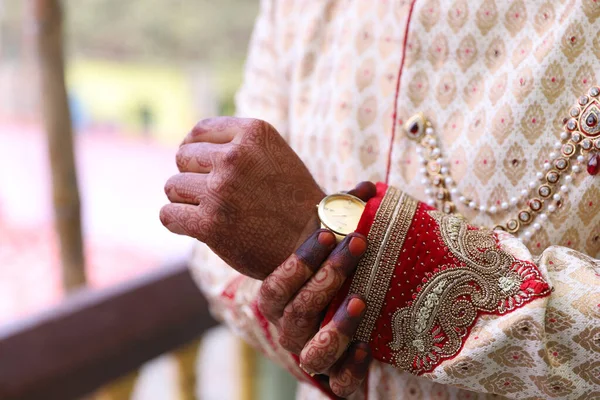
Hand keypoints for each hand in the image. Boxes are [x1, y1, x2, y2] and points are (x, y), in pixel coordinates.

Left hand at [160, 117, 324, 278]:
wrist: (314, 242)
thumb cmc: (291, 199)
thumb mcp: (272, 154)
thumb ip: (237, 144)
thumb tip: (185, 147)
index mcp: (253, 133)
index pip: (199, 131)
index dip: (196, 150)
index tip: (204, 167)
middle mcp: (235, 156)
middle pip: (182, 158)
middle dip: (194, 176)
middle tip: (215, 195)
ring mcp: (221, 190)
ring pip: (172, 187)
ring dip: (186, 200)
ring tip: (211, 212)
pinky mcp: (210, 224)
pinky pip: (168, 214)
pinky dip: (178, 222)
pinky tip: (197, 227)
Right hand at [257, 182, 376, 397]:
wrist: (345, 327)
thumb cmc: (335, 280)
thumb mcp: (336, 254)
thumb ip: (344, 223)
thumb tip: (368, 186)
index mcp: (281, 301)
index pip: (276, 285)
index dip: (300, 261)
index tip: (329, 232)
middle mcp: (290, 330)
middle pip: (296, 311)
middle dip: (326, 277)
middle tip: (356, 245)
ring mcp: (312, 355)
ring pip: (311, 353)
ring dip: (336, 325)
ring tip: (361, 300)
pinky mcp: (338, 378)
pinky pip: (339, 383)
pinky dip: (351, 366)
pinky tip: (367, 346)